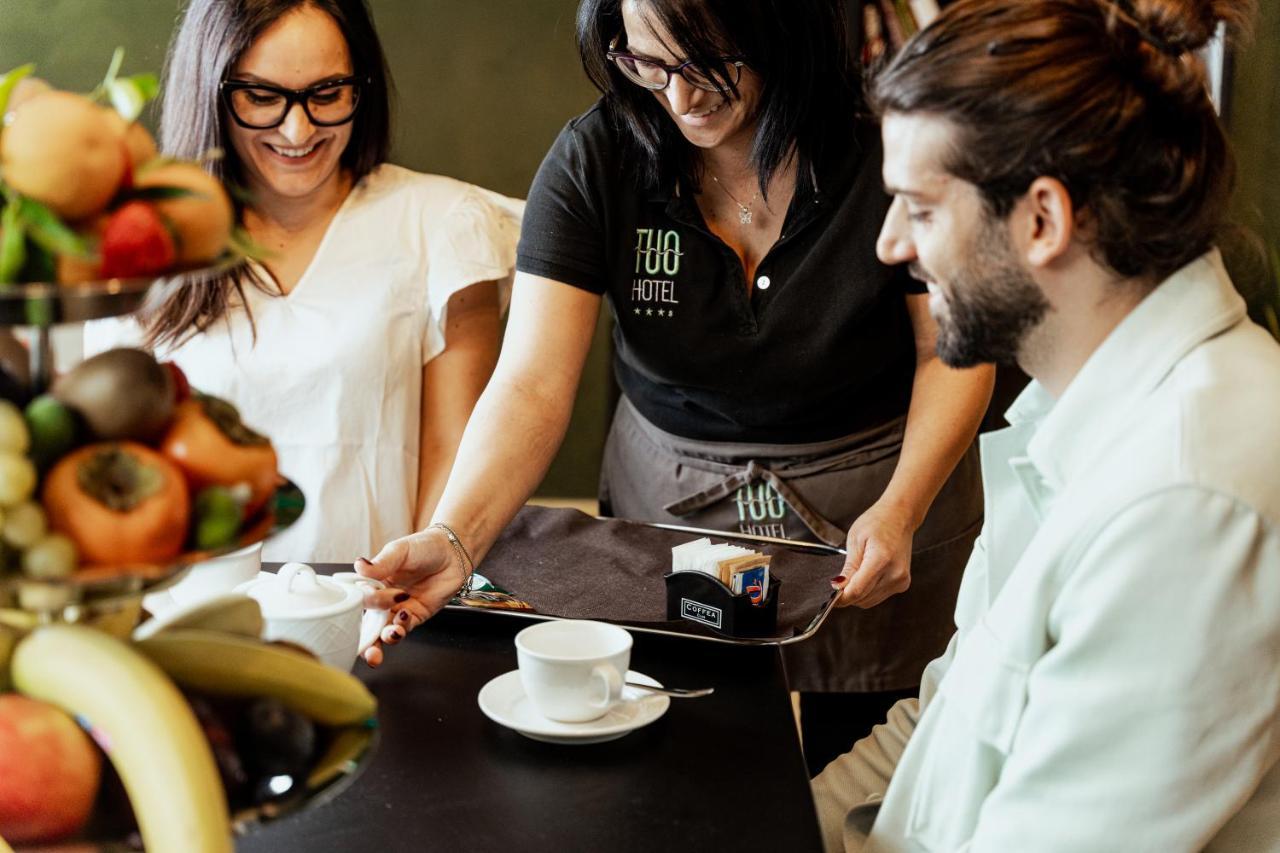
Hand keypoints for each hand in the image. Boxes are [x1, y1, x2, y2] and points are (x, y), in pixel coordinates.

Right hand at [353, 527, 467, 666]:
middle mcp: (384, 599)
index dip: (359, 606)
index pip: (360, 600)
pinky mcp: (417, 615)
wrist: (453, 551)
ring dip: (385, 638)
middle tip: (366, 648)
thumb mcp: (400, 551)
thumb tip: (359, 565)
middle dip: (366, 640)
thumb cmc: (424, 547)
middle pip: (369, 624)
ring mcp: (400, 609)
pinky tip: (404, 616)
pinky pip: (406, 628)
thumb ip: (381, 563)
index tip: (364, 602)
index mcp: (374, 583)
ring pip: (386, 631)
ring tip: (392, 632)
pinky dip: (402, 627)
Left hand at [832, 502, 914, 607]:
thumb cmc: (877, 522)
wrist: (900, 517)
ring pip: (870, 601)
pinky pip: (878, 597)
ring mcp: (901, 580)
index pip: (857, 590)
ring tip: (855, 573)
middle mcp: (895, 573)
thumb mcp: (855, 540)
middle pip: (863, 598)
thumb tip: (838, 587)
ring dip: (858, 594)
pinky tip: (866, 575)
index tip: (831, 596)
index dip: (841, 597)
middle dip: (848, 594)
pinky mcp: (903, 584)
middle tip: (840, 582)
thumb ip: (848, 568)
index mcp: (881, 560)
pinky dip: (868, 591)